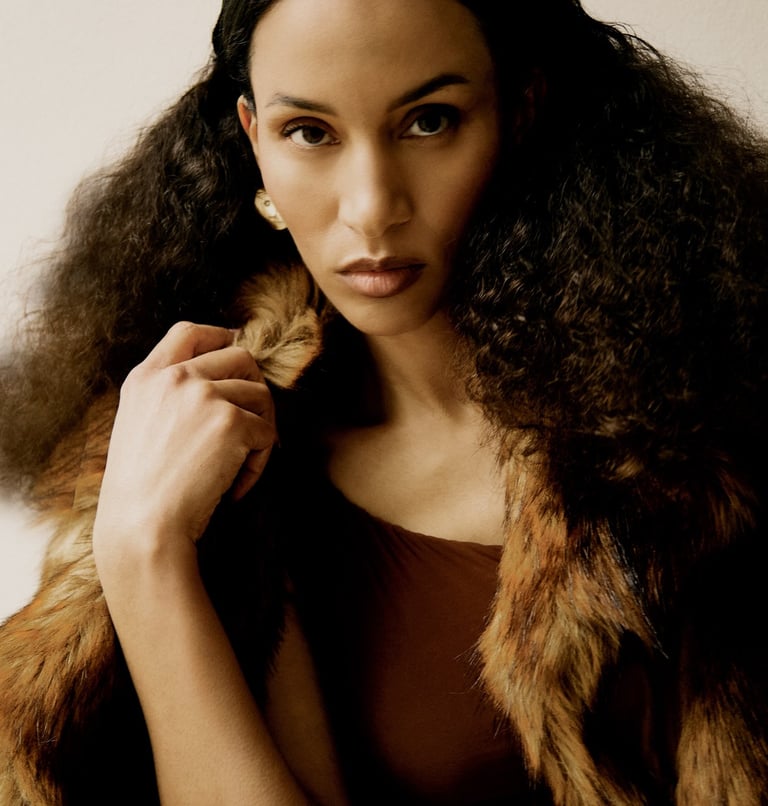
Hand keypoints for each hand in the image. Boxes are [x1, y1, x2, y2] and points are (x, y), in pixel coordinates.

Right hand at [93, 322, 275, 565]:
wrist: (142, 525)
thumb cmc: (141, 491)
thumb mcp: (139, 425)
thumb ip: (169, 397)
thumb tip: (218, 383)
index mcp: (146, 378)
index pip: (189, 332)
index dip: (219, 336)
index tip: (235, 346)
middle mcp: (175, 377)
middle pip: (240, 356)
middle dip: (255, 387)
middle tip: (254, 422)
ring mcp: (204, 395)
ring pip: (261, 395)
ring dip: (260, 431)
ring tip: (238, 467)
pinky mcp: (231, 421)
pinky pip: (268, 433)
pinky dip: (260, 463)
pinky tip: (235, 487)